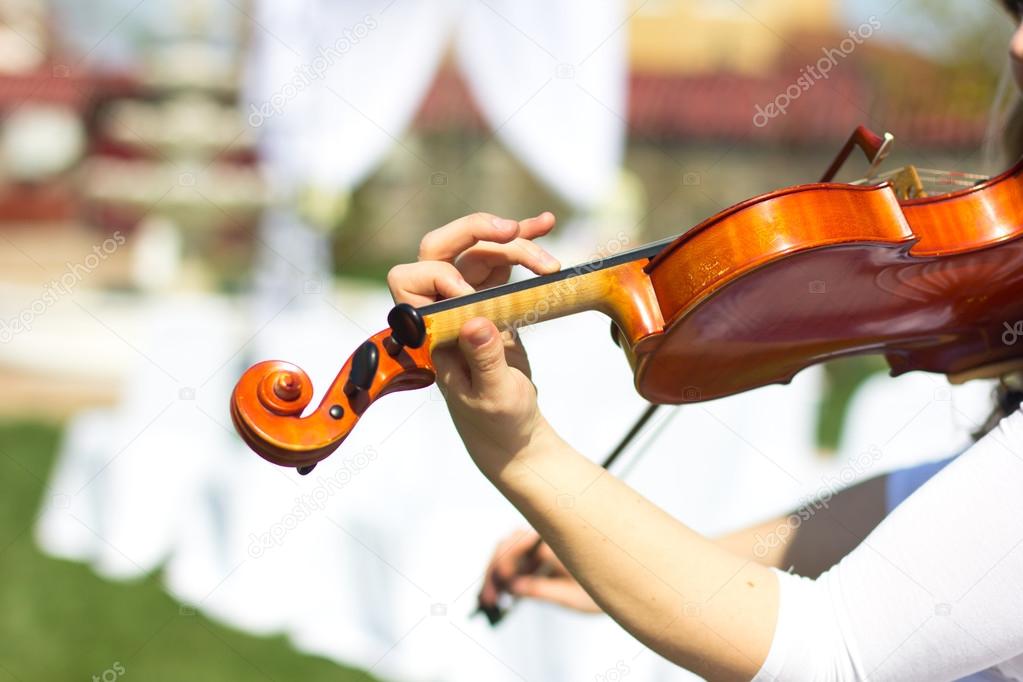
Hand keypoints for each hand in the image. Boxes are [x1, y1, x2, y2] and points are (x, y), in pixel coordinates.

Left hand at [387, 212, 560, 472]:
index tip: (474, 294)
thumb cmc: (495, 418)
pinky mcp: (491, 296)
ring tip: (549, 255)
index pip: (410, 280)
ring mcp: (465, 298)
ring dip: (514, 243)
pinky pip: (501, 258)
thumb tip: (475, 321)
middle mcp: (440, 308)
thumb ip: (483, 358)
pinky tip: (543, 226)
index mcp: (427, 330)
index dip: (439, 276)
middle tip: (512, 232)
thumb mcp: (491, 393)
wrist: (512, 428)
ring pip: (478, 250)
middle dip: (475, 233)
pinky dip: (523, 241)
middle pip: (440, 249)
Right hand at [479, 530, 600, 613]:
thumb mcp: (574, 596)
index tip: (502, 584)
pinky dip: (507, 574)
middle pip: (509, 543)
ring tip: (491, 599)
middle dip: (494, 570)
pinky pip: (518, 557)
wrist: (627, 577)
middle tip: (488, 598)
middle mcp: (549, 533)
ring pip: (510, 548)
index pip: (521, 543)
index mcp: (558, 539)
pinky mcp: (542, 550)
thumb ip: (543, 590)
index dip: (505, 562)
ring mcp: (544, 540)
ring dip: (497, 572)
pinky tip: (502, 592)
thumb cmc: (607, 584)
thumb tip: (513, 588)